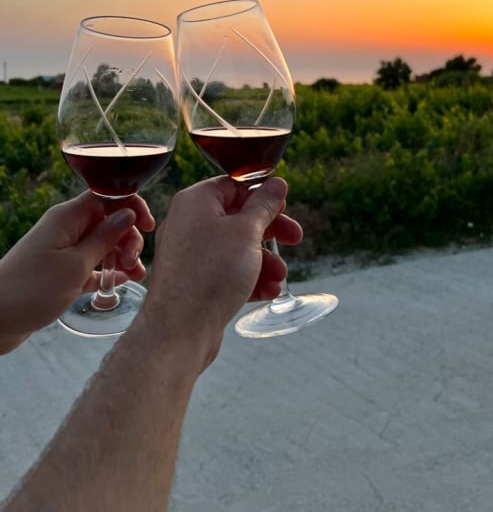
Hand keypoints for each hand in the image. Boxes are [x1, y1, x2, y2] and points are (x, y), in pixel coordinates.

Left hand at [0, 191, 154, 353]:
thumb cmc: (32, 290)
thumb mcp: (76, 265)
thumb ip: (105, 238)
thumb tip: (128, 213)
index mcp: (68, 217)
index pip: (108, 197)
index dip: (132, 207)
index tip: (148, 226)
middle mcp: (67, 229)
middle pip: (109, 221)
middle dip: (128, 238)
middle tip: (132, 262)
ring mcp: (63, 250)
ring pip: (103, 245)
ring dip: (121, 257)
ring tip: (135, 277)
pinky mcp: (61, 272)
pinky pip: (92, 265)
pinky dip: (107, 271)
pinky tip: (121, 282)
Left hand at [141, 175, 302, 369]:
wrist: (179, 329)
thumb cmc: (211, 273)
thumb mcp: (247, 232)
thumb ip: (264, 205)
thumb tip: (276, 183)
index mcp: (196, 201)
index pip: (234, 186)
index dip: (262, 196)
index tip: (285, 207)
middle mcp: (188, 224)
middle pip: (238, 218)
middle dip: (270, 232)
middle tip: (294, 239)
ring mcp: (190, 254)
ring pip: (235, 248)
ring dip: (263, 261)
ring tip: (280, 277)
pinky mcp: (194, 281)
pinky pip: (226, 272)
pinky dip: (249, 278)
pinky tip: (268, 291)